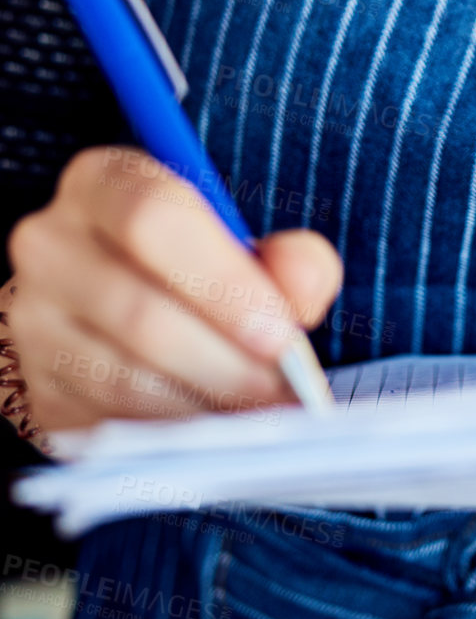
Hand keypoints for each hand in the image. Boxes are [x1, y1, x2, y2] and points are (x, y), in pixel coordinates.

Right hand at [4, 146, 342, 436]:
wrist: (106, 304)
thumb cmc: (189, 262)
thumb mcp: (241, 238)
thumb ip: (288, 257)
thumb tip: (303, 286)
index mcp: (102, 182)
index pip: (152, 218)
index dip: (223, 282)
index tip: (281, 333)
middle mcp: (50, 245)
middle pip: (139, 313)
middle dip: (225, 363)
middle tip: (281, 392)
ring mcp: (30, 321)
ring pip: (122, 379)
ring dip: (203, 407)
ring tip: (259, 416)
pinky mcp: (33, 388)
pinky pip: (107, 424)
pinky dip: (171, 436)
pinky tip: (215, 432)